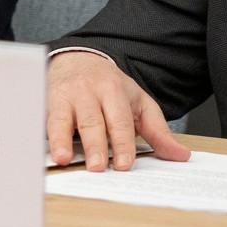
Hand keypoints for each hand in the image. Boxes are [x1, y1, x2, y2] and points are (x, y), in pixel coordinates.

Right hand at [45, 51, 188, 170]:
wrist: (78, 59)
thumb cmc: (110, 88)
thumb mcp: (139, 103)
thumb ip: (158, 131)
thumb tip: (181, 155)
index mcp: (115, 91)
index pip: (120, 120)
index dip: (122, 143)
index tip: (123, 164)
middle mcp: (89, 92)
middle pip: (93, 121)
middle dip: (95, 144)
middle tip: (97, 167)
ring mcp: (65, 97)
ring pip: (64, 119)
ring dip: (63, 140)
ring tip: (64, 159)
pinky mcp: (46, 103)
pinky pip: (45, 120)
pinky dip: (45, 136)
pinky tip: (46, 150)